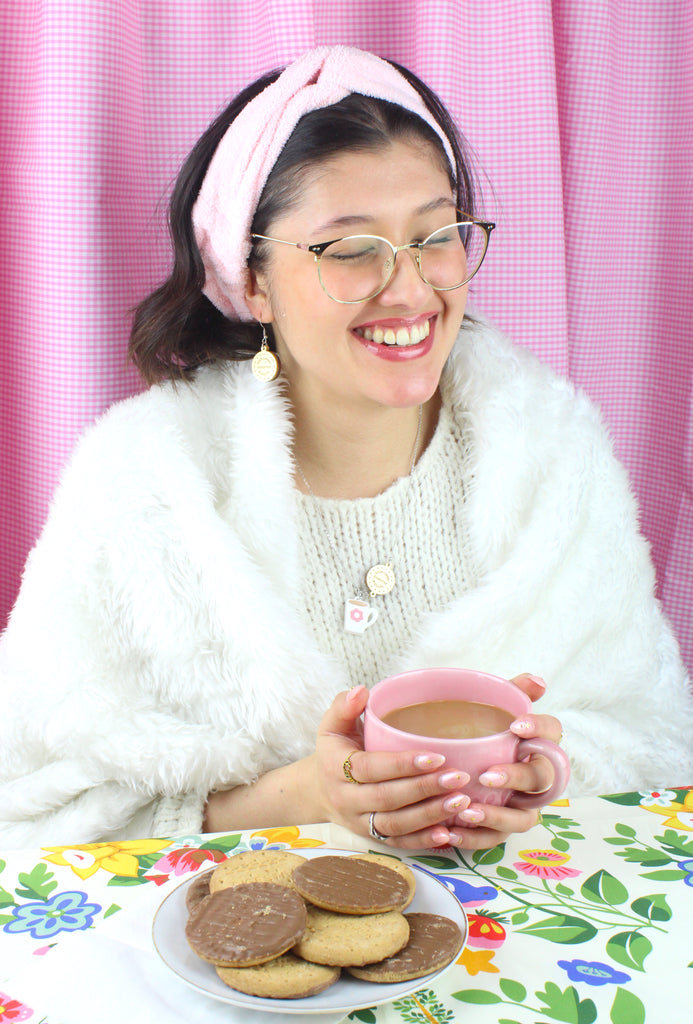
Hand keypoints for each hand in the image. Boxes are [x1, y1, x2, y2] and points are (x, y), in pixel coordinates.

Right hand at [314, 686, 473, 849]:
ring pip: (395, 824)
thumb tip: (361, 691)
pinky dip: (423, 841)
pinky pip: (398, 843)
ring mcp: (360, 822)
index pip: (371, 768)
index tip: (435, 756)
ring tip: (460, 801)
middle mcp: (347, 799)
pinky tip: (448, 833)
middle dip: (424, 789)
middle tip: (458, 777)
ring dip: (430, 815)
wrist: (318, 789)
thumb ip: (344, 706)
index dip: (402, 764)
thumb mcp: (332, 725)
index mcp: (337, 768)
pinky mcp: (372, 837)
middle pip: (387, 798)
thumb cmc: (336, 750)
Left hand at [451, 673, 563, 849]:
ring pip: (522, 817)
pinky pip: (496, 839)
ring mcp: (523, 805)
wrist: (462, 763)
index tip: (515, 726)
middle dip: (515, 777)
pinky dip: (475, 838)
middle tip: (487, 774)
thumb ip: (512, 693)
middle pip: (540, 779)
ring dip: (496, 816)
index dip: (539, 729)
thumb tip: (537, 682)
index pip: (552, 733)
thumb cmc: (483, 732)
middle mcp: (538, 777)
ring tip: (467, 811)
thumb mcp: (492, 709)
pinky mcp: (504, 827)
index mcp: (539, 743)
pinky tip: (451, 832)